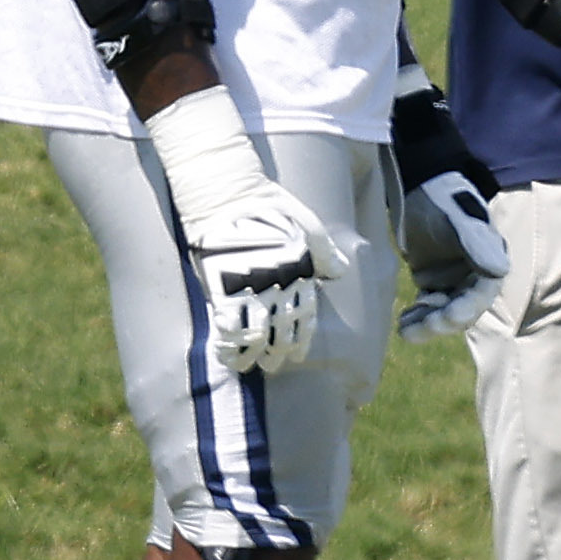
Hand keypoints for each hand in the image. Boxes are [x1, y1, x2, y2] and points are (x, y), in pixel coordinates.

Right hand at [144, 86, 349, 376]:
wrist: (227, 195)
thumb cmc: (269, 206)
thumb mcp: (307, 224)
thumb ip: (324, 252)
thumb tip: (339, 273)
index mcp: (299, 271)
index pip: (304, 315)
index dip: (300, 338)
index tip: (297, 352)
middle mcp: (276, 284)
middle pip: (281, 329)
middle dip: (280, 351)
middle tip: (275, 364)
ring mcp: (248, 287)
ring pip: (256, 334)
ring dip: (255, 354)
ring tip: (254, 365)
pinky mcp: (221, 287)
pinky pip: (226, 326)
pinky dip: (228, 345)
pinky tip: (229, 356)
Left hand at [396, 171, 509, 339]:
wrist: (416, 188)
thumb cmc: (441, 199)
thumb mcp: (457, 219)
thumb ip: (476, 243)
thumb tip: (500, 270)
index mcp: (489, 260)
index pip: (482, 294)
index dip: (467, 309)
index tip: (447, 317)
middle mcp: (475, 274)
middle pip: (463, 308)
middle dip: (443, 322)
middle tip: (418, 329)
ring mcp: (454, 280)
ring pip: (445, 311)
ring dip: (428, 324)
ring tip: (406, 330)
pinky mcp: (434, 282)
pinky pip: (429, 306)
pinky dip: (418, 316)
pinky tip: (403, 321)